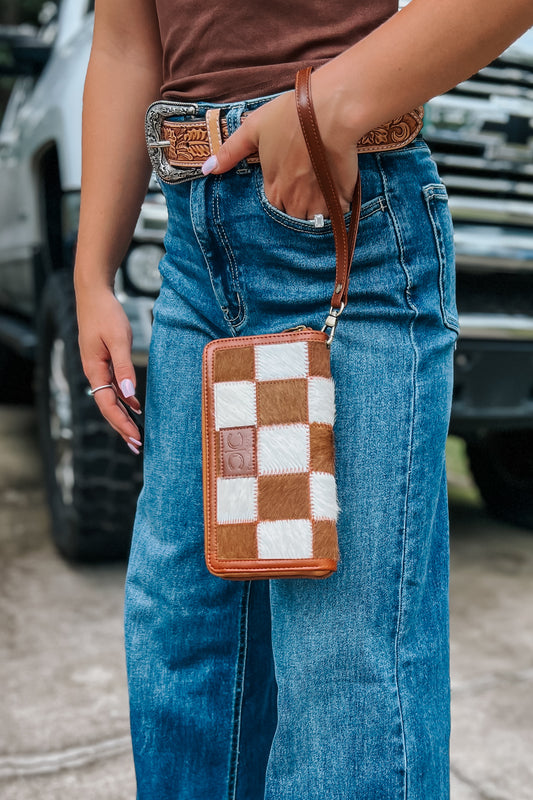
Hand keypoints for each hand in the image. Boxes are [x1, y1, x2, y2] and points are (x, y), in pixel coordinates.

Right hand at [76, 285, 142, 453]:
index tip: (134, 437)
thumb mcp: (119, 339)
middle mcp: (94, 372)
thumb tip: (129, 393)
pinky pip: (113, 387)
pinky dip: (124, 399)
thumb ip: (123, 367)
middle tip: (136, 446)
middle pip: (107, 407)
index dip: (121, 423)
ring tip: (135, 434)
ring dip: (123, 416)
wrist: (94, 294)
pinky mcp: (103, 362)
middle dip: (121, 427)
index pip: (108, 404)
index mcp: (94, 370)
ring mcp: (97, 368)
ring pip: (110, 399)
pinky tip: (135, 407)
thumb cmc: (106, 314)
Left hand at [203, 84, 358, 220]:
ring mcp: (317, 201)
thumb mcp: (253, 128)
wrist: (330, 111)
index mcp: (272, 186)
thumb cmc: (291, 115)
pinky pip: (337, 212)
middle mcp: (292, 200)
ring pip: (314, 218)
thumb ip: (230, 151)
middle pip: (293, 215)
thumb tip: (206, 169)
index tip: (288, 179)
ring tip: (322, 188)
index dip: (281, 192)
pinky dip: (337, 205)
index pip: (272, 205)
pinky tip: (337, 187)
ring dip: (317, 209)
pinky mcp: (339, 197)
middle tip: (307, 183)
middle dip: (297, 205)